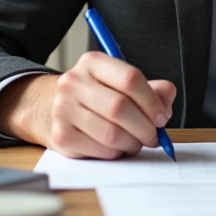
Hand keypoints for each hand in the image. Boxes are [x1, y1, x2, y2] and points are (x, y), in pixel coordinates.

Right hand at [0, 52, 175, 158]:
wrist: (48, 108)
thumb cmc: (94, 95)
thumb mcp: (119, 83)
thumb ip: (149, 88)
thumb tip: (167, 98)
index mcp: (93, 62)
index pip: (130, 78)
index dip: (152, 101)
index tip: (162, 117)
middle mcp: (74, 82)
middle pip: (120, 108)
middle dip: (145, 127)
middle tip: (154, 136)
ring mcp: (63, 109)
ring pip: (111, 133)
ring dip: (132, 143)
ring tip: (136, 142)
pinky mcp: (61, 136)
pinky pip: (100, 150)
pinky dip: (116, 153)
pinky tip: (116, 147)